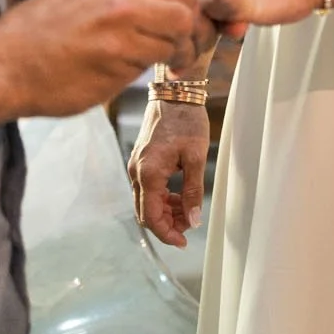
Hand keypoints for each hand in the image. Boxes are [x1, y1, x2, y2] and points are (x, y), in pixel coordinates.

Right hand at [0, 0, 210, 116]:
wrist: (4, 63)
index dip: (192, 4)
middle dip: (193, 32)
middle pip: (185, 11)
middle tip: (186, 47)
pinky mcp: (117, 65)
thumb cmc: (43, 30)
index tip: (190, 20)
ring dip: (176, 54)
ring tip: (167, 63)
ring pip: (174, 39)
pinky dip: (152, 70)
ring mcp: (120, 32)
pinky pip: (151, 65)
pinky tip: (140, 71)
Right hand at [128, 99, 210, 248]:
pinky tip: (180, 196)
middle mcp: (136, 172)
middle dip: (167, 224)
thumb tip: (192, 220)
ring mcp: (136, 166)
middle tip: (189, 227)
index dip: (167, 234)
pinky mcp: (141, 160)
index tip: (184, 241)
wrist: (174, 93)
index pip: (151, 217)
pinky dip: (162, 198)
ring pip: (147, 201)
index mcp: (148, 173)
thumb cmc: (186, 121)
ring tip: (188, 211)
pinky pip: (147, 188)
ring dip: (165, 211)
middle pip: (146, 212)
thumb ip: (193, 192)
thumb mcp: (196, 158)